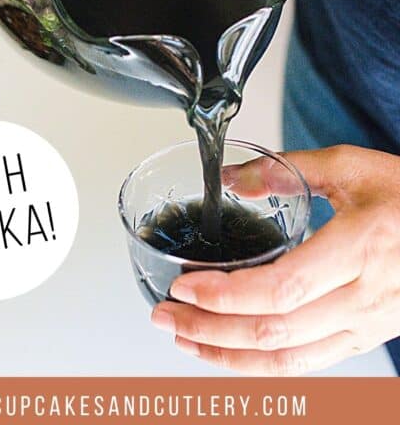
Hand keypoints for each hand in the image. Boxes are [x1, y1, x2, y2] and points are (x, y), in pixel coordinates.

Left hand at [151, 145, 399, 374]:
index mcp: (359, 250)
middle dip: (210, 332)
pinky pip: (307, 365)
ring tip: (186, 341)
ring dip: (228, 358)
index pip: (280, 291)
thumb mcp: (353, 166)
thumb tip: (231, 179)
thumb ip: (287, 170)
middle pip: (275, 334)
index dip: (226, 297)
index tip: (185, 288)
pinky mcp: (365, 338)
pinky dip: (262, 366)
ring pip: (288, 363)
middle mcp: (363, 298)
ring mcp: (366, 327)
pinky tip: (233, 354)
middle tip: (166, 317)